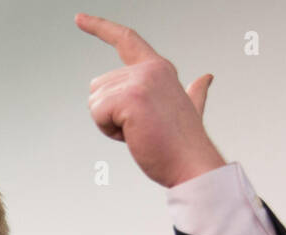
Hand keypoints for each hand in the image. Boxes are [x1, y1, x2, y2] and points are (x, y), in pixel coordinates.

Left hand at [77, 12, 224, 187]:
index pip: (125, 39)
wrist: (192, 165)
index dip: (100, 27)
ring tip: (139, 132)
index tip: (78, 19)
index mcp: (159, 68)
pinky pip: (97, 114)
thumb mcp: (190, 108)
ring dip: (109, 124)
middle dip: (109, 114)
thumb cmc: (183, 144)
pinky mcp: (130, 98)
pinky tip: (133, 136)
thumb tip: (206, 78)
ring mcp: (140, 81)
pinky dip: (108, 131)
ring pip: (95, 102)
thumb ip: (196, 92)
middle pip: (97, 86)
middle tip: (140, 128)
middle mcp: (149, 68)